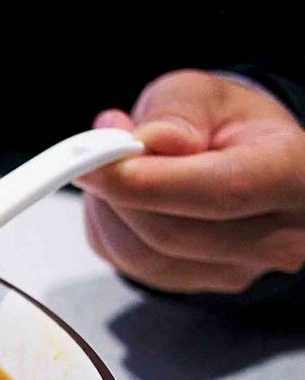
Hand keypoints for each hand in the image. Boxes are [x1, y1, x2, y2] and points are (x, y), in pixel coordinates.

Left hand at [77, 70, 304, 292]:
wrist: (239, 157)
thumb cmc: (224, 124)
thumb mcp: (203, 93)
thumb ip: (175, 111)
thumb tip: (148, 141)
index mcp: (296, 175)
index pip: (220, 191)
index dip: (148, 181)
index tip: (96, 161)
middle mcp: (280, 237)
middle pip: (172, 233)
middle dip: (118, 192)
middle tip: (94, 155)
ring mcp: (238, 271)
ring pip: (142, 255)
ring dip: (108, 210)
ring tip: (114, 170)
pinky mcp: (194, 286)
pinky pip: (129, 264)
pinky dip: (110, 228)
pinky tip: (122, 199)